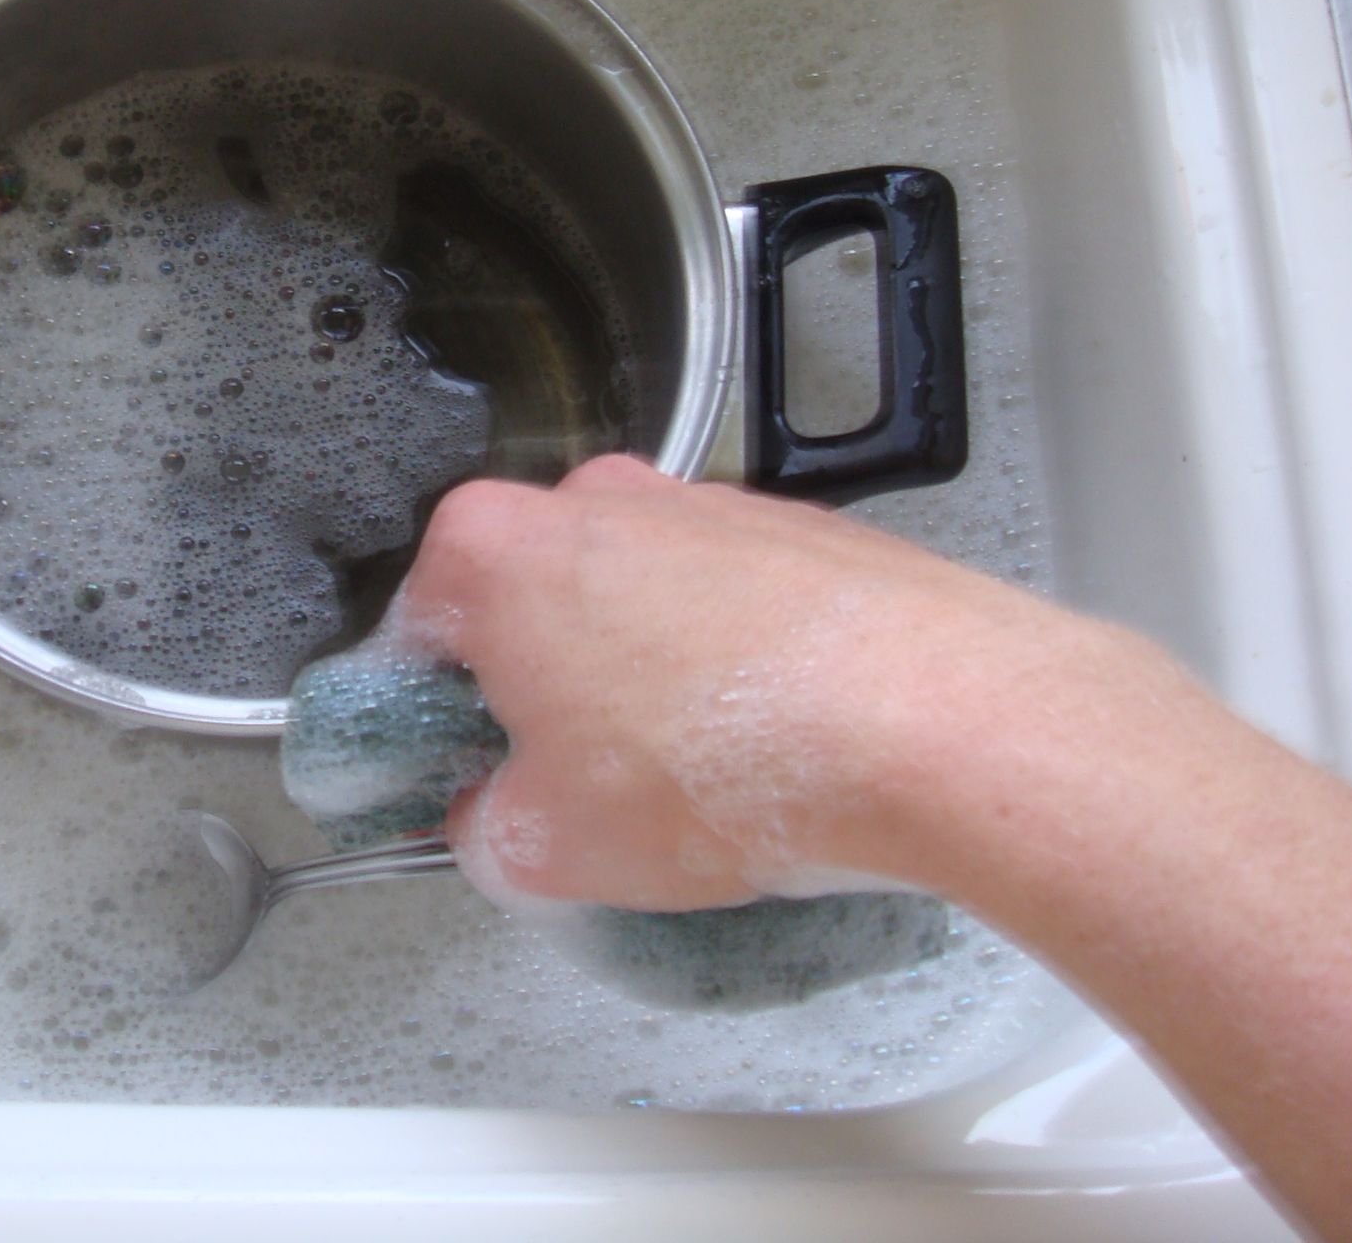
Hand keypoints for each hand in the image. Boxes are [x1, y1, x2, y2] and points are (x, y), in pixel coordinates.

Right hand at [409, 454, 1158, 910]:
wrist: (935, 725)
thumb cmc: (731, 764)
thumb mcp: (552, 850)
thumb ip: (484, 833)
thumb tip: (496, 824)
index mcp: (493, 550)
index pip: (415, 637)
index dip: (431, 726)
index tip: (460, 781)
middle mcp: (591, 501)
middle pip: (527, 609)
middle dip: (541, 698)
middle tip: (578, 794)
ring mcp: (701, 506)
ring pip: (632, 606)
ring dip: (641, 684)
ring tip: (694, 786)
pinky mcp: (794, 532)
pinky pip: (728, 610)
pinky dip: (732, 671)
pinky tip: (768, 750)